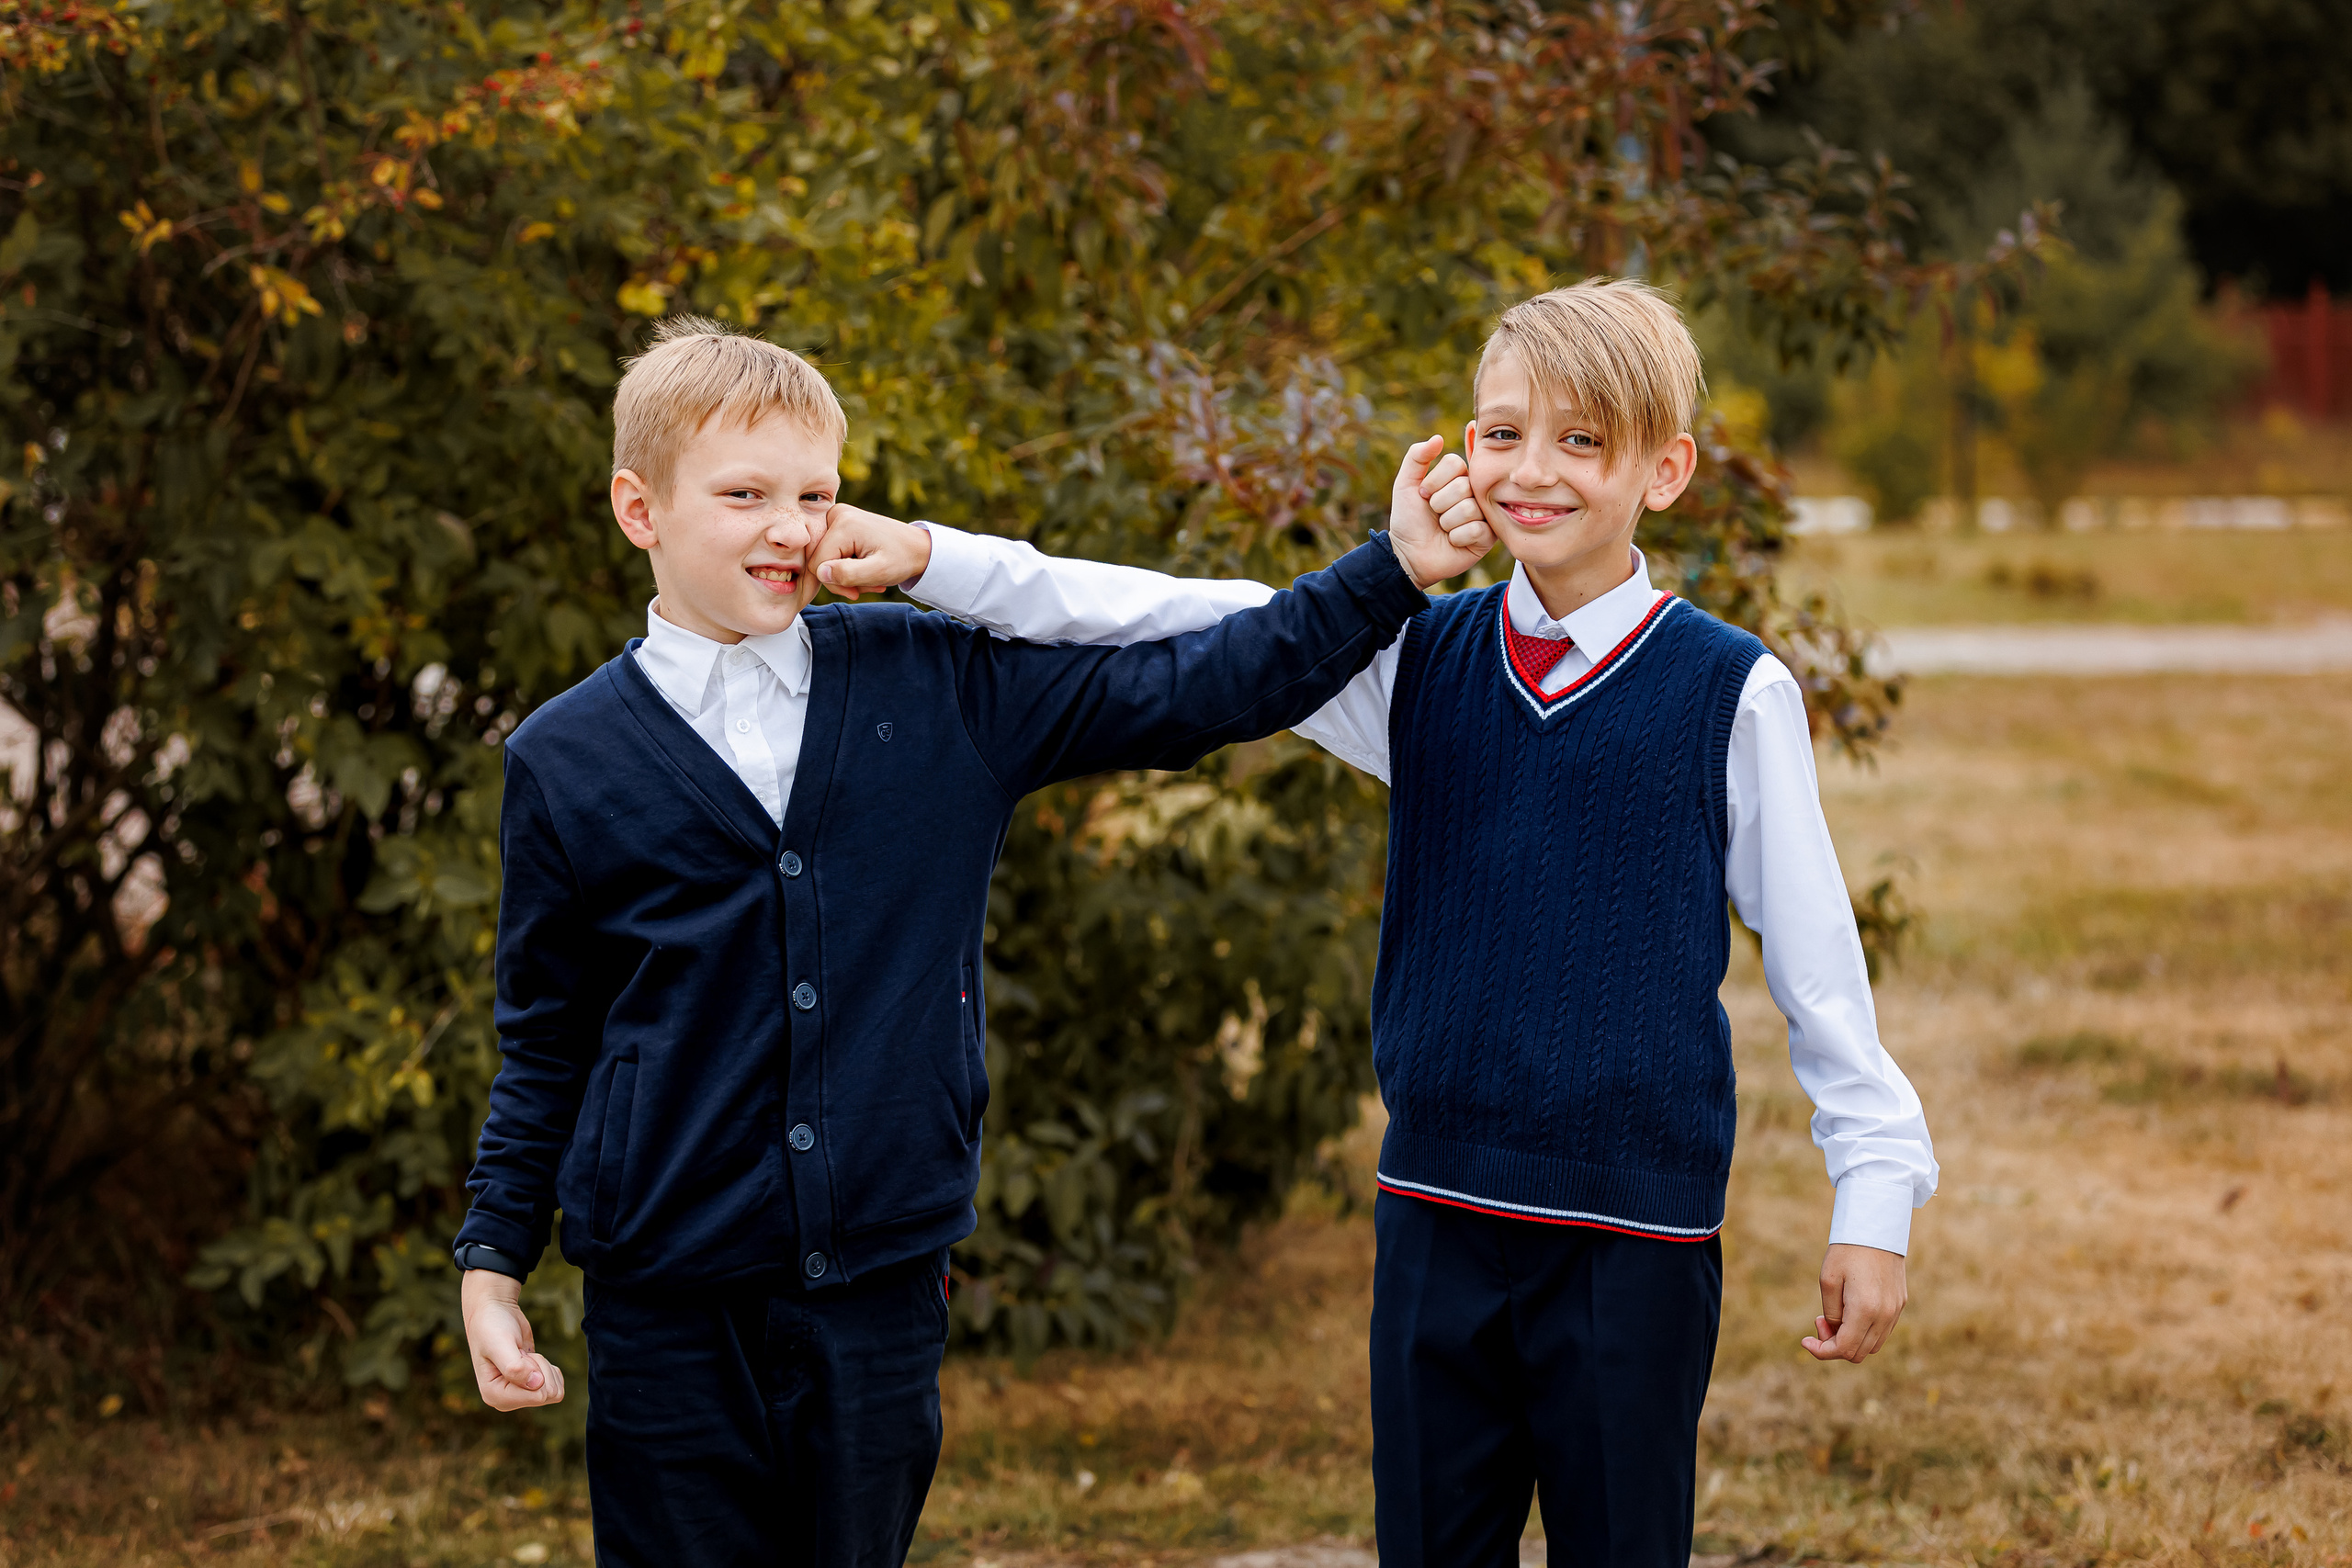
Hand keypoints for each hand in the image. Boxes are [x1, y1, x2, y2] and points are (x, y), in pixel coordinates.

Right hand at [462, 1268, 565, 1410]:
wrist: (495, 1314)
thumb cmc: (493, 1326)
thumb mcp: (500, 1343)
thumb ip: (515, 1367)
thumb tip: (537, 1384)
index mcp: (495, 1396)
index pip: (538, 1396)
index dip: (537, 1371)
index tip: (519, 1355)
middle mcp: (507, 1401)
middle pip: (548, 1394)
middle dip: (542, 1368)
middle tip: (522, 1353)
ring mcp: (519, 1395)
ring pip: (554, 1390)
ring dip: (544, 1367)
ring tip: (523, 1355)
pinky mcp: (530, 1387)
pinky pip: (556, 1384)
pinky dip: (549, 1368)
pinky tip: (530, 1359)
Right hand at [812, 502, 933, 599]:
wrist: (919, 547)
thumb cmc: (903, 559)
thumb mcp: (880, 571)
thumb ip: (849, 574)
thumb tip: (821, 573)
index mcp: (843, 523)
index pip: (817, 565)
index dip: (835, 583)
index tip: (859, 590)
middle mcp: (835, 514)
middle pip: (820, 561)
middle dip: (843, 579)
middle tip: (869, 584)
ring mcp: (837, 517)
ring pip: (826, 559)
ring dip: (847, 575)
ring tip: (871, 579)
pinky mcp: (840, 523)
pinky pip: (832, 552)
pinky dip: (848, 566)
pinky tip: (866, 570)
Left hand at [1387, 431, 1495, 588]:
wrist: (1409, 554)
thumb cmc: (1409, 520)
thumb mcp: (1406, 485)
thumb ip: (1416, 457)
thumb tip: (1438, 438)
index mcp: (1459, 477)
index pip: (1455, 463)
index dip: (1434, 482)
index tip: (1424, 496)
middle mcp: (1475, 493)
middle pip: (1462, 486)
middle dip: (1439, 504)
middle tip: (1435, 515)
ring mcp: (1484, 514)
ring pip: (1468, 508)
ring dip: (1446, 523)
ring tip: (1443, 529)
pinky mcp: (1488, 537)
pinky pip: (1475, 529)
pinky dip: (1457, 537)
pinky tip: (1453, 541)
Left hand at [1802, 1243, 1907, 1363]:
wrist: (1876, 1227)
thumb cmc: (1847, 1251)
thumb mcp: (1828, 1280)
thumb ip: (1830, 1314)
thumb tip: (1834, 1333)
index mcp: (1865, 1310)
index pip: (1844, 1349)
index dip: (1822, 1351)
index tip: (1805, 1340)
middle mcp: (1885, 1315)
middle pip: (1858, 1353)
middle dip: (1834, 1345)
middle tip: (1820, 1320)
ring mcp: (1895, 1311)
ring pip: (1872, 1346)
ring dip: (1851, 1340)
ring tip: (1835, 1315)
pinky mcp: (1900, 1304)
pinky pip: (1882, 1331)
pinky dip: (1864, 1331)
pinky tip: (1851, 1311)